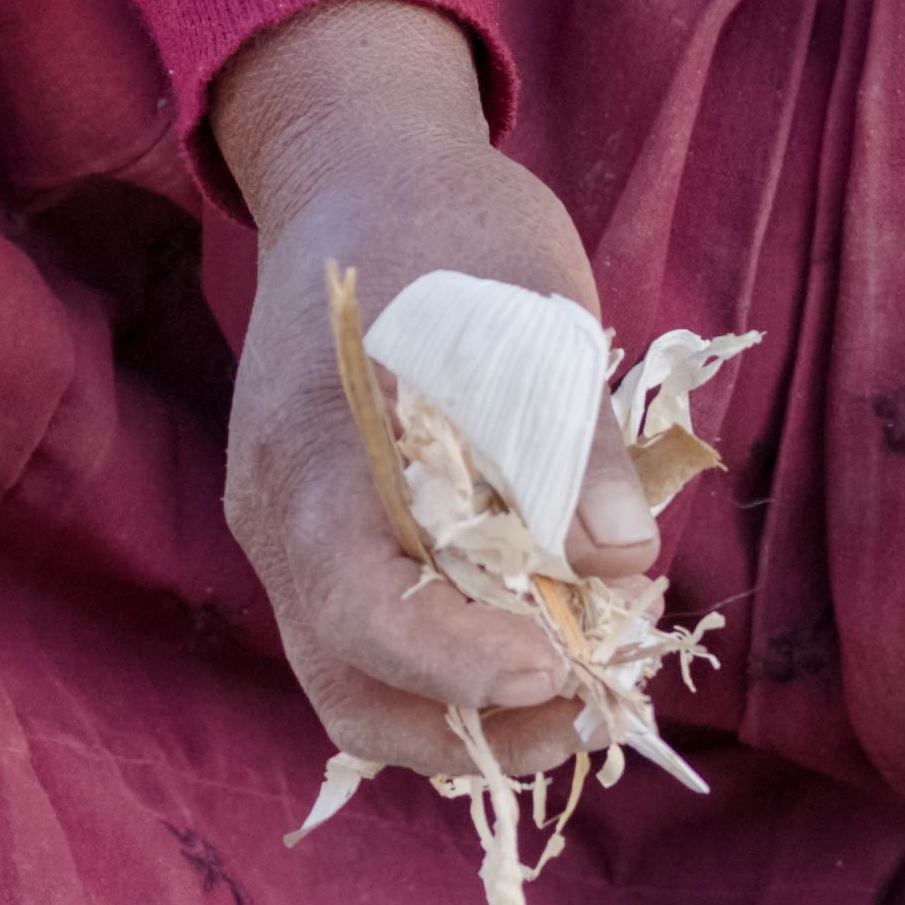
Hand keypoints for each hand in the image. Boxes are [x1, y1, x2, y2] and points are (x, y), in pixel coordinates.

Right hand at [209, 0, 643, 784]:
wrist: (356, 174)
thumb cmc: (448, 229)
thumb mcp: (532, 303)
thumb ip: (573, 438)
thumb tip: (624, 562)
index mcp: (316, 457)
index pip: (365, 612)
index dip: (464, 663)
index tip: (566, 669)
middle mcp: (280, 521)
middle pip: (350, 689)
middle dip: (473, 730)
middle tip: (590, 710)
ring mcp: (288, 539)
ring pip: (357, 684)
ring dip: (466, 715)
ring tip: (577, 691)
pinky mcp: (318, 542)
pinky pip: (371, 642)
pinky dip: (450, 670)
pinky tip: (536, 642)